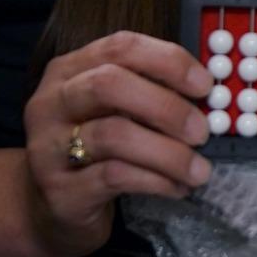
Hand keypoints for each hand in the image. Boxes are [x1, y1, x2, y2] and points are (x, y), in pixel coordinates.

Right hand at [20, 31, 214, 256]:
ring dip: (169, 153)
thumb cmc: (95, 152)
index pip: (120, 47)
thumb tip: (208, 95)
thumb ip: (149, 94)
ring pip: (114, 135)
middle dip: (166, 106)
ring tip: (198, 170)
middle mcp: (51, 102)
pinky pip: (115, 176)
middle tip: (202, 131)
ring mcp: (48, 147)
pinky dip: (156, 180)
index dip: (168, 61)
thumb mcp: (114, 113)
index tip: (205, 85)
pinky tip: (177, 188)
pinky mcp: (59, 189)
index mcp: (69, 70)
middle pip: (109, 84)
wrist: (52, 210)